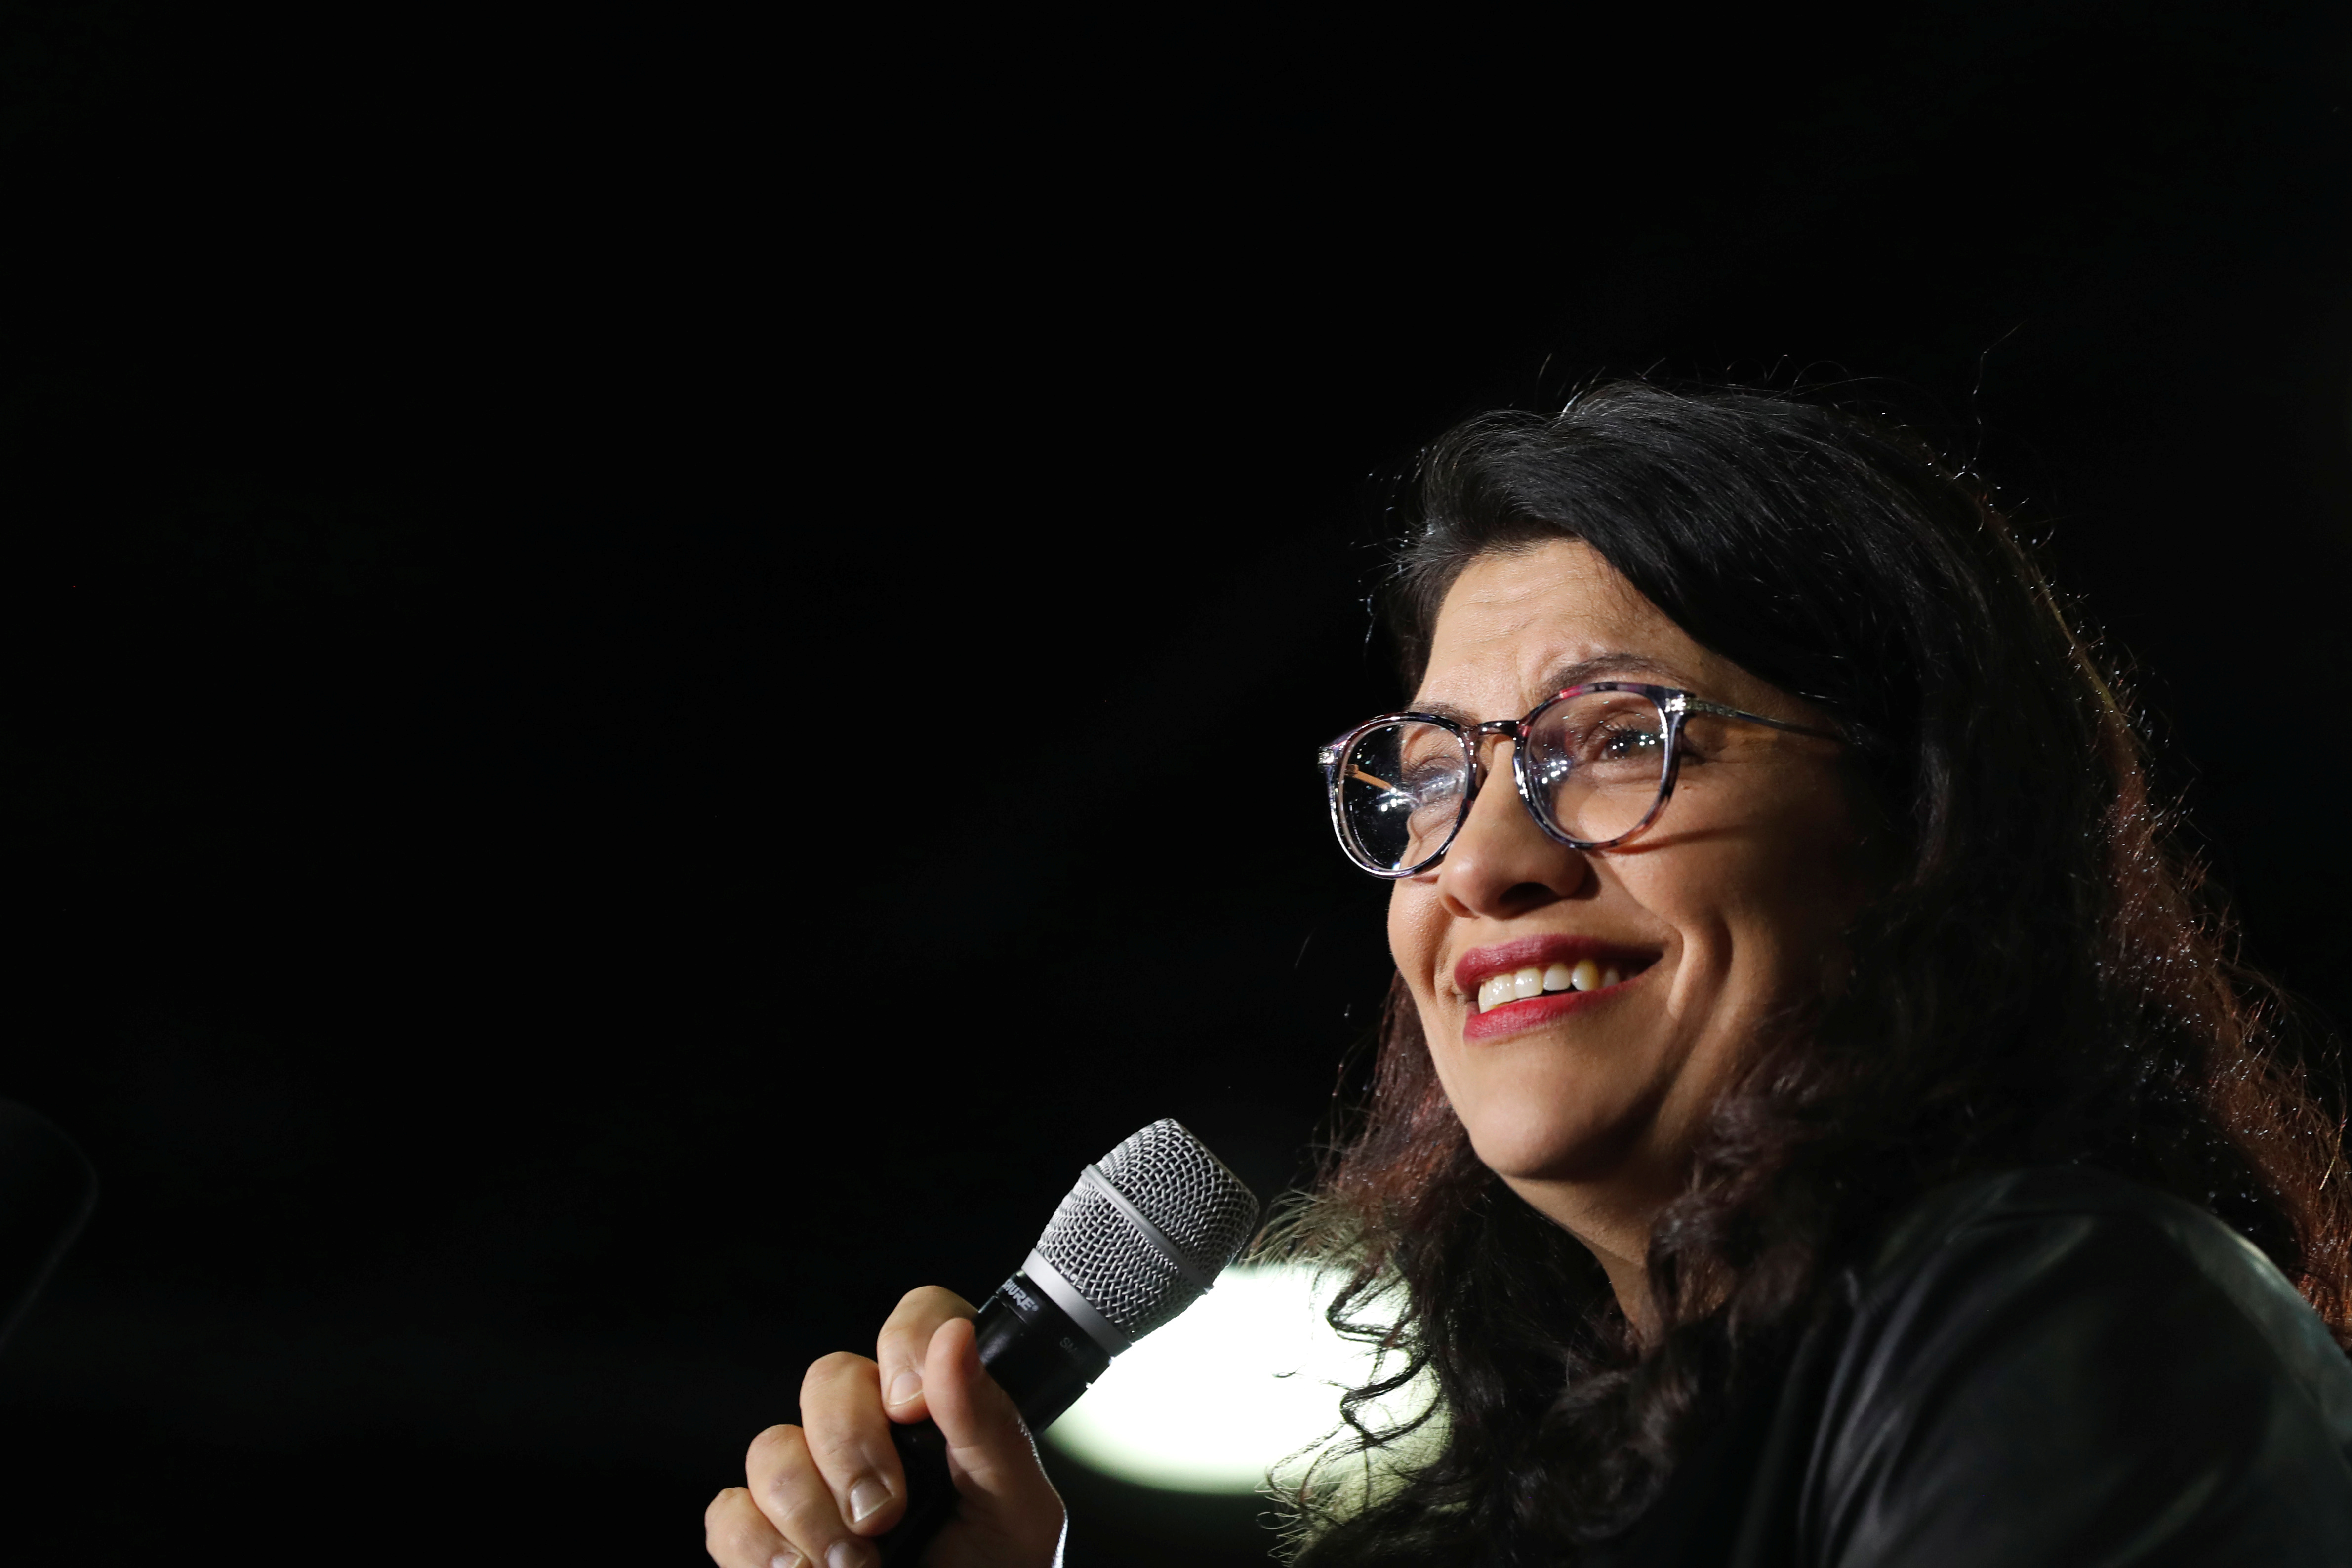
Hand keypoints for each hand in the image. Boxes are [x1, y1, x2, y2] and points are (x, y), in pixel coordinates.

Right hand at [705, 1286, 1066, 1567]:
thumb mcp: (1017, 1510)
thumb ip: (989, 1425)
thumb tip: (955, 1339)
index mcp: (943, 1408)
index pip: (916, 1320)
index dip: (904, 1346)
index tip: (909, 1408)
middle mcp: (873, 1430)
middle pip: (828, 1378)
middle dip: (851, 1450)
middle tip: (885, 1515)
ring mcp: (814, 1479)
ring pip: (772, 1446)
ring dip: (812, 1515)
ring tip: (858, 1566)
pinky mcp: (766, 1532)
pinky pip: (731, 1512)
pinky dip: (763, 1549)